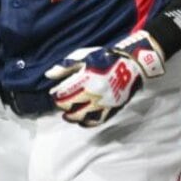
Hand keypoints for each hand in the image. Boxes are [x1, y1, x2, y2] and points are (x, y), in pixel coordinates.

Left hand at [45, 30, 164, 126]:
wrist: (132, 64)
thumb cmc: (106, 58)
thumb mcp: (84, 57)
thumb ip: (66, 67)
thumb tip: (49, 75)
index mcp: (86, 79)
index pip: (64, 94)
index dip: (56, 95)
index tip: (55, 93)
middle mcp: (94, 94)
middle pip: (70, 107)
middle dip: (62, 106)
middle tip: (60, 102)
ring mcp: (103, 103)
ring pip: (81, 117)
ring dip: (71, 117)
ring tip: (67, 115)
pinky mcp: (112, 109)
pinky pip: (96, 121)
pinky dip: (86, 123)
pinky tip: (81, 121)